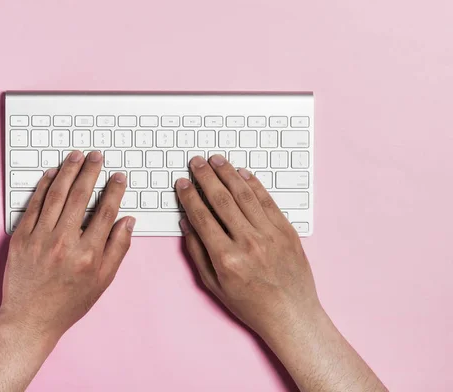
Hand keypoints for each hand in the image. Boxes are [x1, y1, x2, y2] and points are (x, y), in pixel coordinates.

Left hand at [0, 150, 134, 345]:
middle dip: (91, 171)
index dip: (114, 191)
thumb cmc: (68, 303)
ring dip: (68, 171)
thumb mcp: (103, 281)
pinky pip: (33, 205)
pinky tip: (52, 173)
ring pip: (56, 195)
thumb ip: (118, 249)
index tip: (118, 177)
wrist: (30, 319)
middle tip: (96, 155)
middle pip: (80, 196)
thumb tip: (128, 221)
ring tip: (77, 156)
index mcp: (88, 254)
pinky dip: (43, 186)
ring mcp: (40, 238)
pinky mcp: (20, 238)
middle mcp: (64, 243)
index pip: (105, 212)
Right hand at [176, 155, 319, 339]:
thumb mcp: (214, 285)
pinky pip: (268, 201)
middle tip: (196, 162)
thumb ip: (198, 253)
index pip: (202, 217)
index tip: (182, 183)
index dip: (189, 196)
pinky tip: (242, 174)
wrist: (291, 315)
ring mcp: (270, 235)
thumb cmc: (251, 304)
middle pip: (222, 200)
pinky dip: (254, 185)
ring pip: (245, 195)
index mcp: (226, 258)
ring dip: (228, 174)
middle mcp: (248, 243)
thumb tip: (186, 224)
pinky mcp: (287, 231)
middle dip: (206, 177)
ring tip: (216, 160)